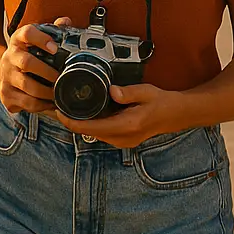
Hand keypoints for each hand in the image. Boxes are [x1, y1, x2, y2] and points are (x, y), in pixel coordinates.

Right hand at [0, 21, 65, 115]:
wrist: (5, 71)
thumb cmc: (29, 55)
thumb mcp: (37, 41)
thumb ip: (53, 30)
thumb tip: (65, 22)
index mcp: (18, 40)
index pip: (26, 33)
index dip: (41, 39)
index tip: (55, 48)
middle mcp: (9, 56)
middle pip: (27, 62)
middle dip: (48, 72)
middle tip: (61, 78)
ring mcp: (6, 76)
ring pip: (27, 86)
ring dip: (47, 92)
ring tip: (59, 93)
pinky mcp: (6, 94)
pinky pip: (26, 103)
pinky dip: (42, 106)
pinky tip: (51, 104)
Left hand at [60, 83, 180, 149]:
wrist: (175, 115)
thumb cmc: (161, 102)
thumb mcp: (146, 91)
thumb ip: (128, 92)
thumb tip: (112, 91)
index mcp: (127, 126)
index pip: (91, 128)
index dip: (71, 122)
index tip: (59, 112)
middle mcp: (123, 138)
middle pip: (89, 133)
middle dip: (74, 122)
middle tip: (61, 106)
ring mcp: (123, 142)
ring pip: (95, 135)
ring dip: (83, 124)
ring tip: (72, 109)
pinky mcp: (124, 141)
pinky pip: (102, 134)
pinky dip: (93, 125)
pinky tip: (90, 114)